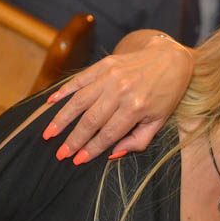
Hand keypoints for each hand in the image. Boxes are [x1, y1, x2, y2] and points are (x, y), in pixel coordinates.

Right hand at [41, 32, 193, 163]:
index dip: (91, 149)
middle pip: (90, 120)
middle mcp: (121, 91)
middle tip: (60, 154)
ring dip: (62, 119)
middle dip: (73, 139)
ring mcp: (111, 76)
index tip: (77, 160)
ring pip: (79, 101)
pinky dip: (64, 91)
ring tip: (49, 133)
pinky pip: (79, 80)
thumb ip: (137, 140)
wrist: (170, 60)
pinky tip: (50, 103)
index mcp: (136, 108)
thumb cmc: (165, 95)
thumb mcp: (158, 122)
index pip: (108, 134)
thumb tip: (112, 154)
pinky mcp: (104, 64)